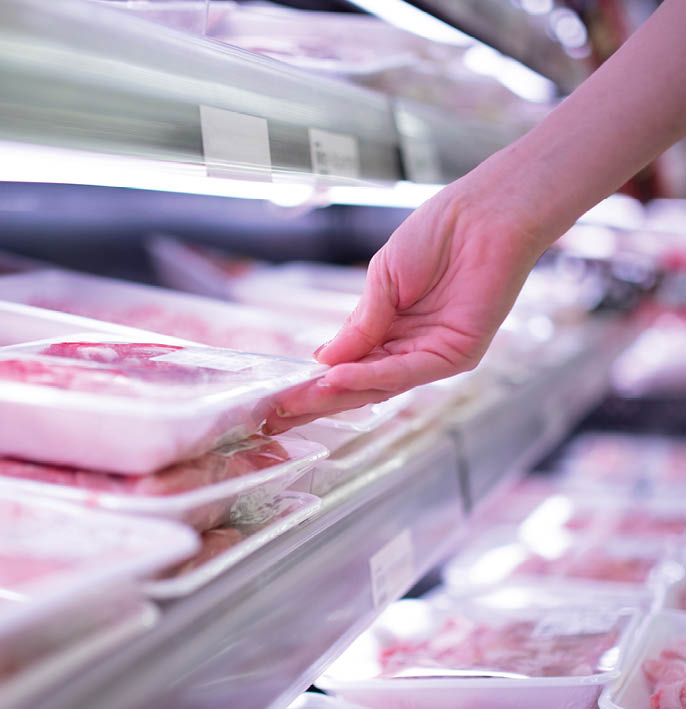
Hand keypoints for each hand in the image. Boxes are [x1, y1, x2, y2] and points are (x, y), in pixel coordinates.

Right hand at [262, 158, 549, 434]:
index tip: (281, 394)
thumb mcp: (383, 282)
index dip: (316, 380)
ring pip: (380, 385)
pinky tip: (339, 378)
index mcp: (391, 329)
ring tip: (301, 398)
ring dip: (340, 392)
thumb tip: (322, 361)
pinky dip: (372, 376)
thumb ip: (359, 325)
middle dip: (320, 398)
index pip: (349, 366)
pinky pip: (408, 371)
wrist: (481, 214)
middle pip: (361, 384)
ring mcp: (432, 356)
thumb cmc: (436, 236)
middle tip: (280, 412)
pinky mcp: (456, 355)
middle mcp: (410, 349)